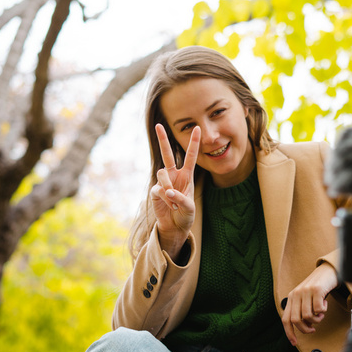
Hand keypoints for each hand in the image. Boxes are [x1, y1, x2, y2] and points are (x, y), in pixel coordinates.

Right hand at [150, 124, 199, 256]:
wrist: (175, 226)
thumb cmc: (185, 215)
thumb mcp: (189, 208)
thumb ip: (181, 198)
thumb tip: (167, 191)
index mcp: (187, 175)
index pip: (190, 156)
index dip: (193, 143)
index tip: (197, 128)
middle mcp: (174, 175)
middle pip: (167, 154)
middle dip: (162, 140)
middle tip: (158, 125)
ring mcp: (163, 182)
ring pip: (162, 173)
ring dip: (169, 187)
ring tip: (174, 201)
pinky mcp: (155, 190)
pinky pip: (159, 189)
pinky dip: (165, 198)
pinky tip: (169, 205)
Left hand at [282, 264, 337, 345]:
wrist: (328, 270)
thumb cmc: (318, 287)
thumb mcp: (306, 298)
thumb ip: (302, 310)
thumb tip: (305, 327)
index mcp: (291, 297)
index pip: (286, 319)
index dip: (289, 333)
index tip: (294, 343)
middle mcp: (296, 294)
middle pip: (296, 320)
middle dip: (305, 329)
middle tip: (313, 329)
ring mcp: (305, 291)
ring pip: (308, 316)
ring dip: (317, 319)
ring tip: (321, 313)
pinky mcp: (316, 290)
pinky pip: (318, 309)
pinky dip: (323, 311)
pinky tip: (324, 303)